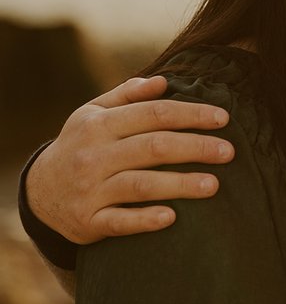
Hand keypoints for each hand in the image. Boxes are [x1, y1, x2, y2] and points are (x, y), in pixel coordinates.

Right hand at [26, 76, 234, 243]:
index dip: (191, 114)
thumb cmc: (81, 144)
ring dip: (179, 184)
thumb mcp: (94, 113)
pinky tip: (171, 217)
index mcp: (100, 124)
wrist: (38, 191)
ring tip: (214, 185)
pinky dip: (144, 219)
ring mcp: (90, 190)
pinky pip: (119, 222)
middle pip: (154, 147)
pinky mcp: (88, 222)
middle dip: (195, 147)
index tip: (223, 118)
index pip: (154, 114)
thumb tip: (163, 81)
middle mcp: (94, 156)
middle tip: (229, 151)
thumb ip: (128, 94)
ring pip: (141, 185)